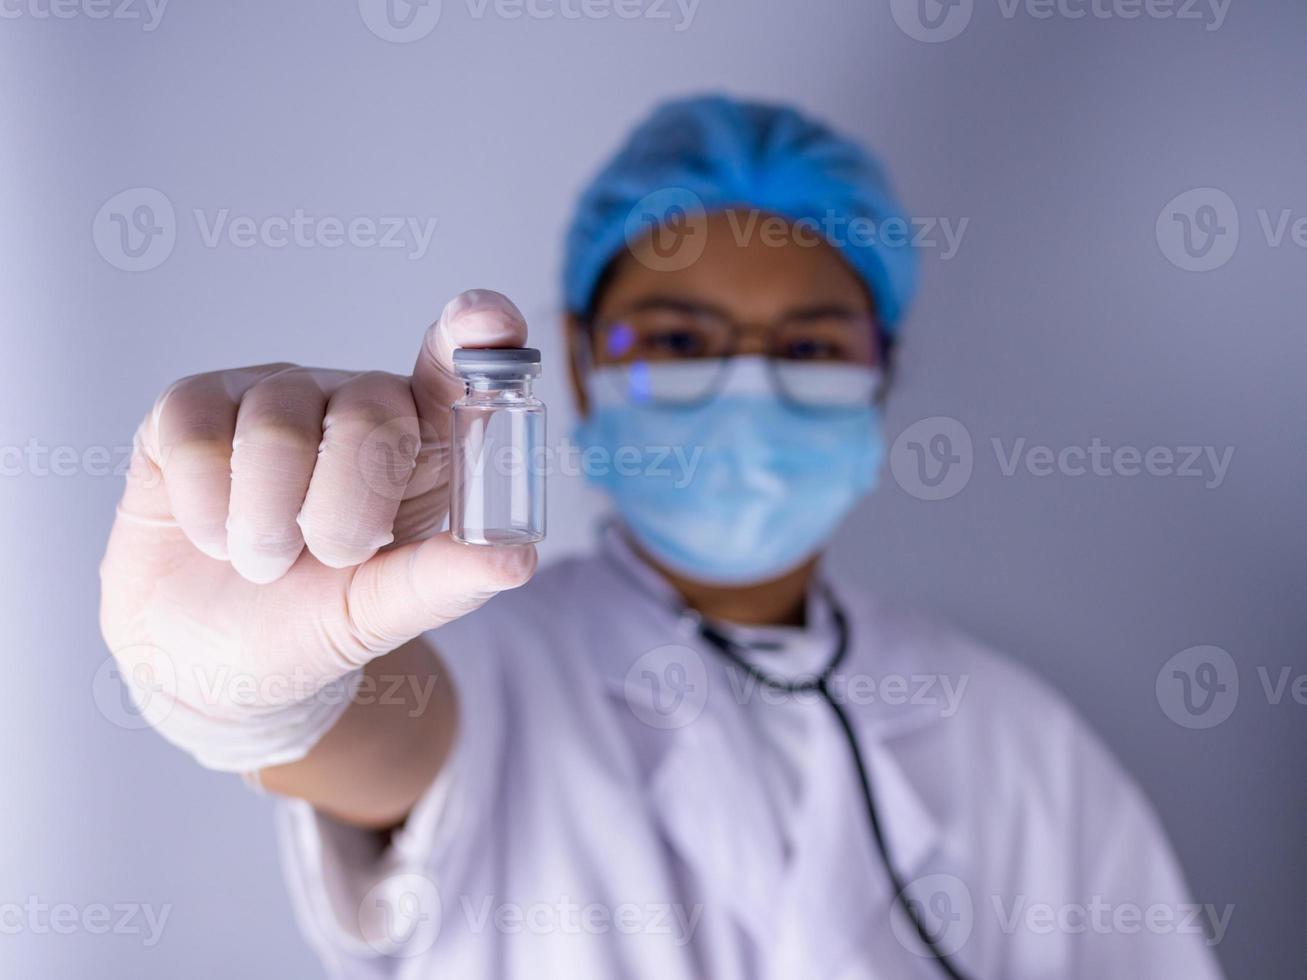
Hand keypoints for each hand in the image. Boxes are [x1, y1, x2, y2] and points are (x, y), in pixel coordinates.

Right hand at [98, 290, 536, 752]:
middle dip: (347, 511)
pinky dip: (207, 510)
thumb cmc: (313, 623)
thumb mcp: (385, 612)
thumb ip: (447, 580)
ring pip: (277, 426)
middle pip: (369, 413)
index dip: (473, 336)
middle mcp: (350, 402)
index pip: (454, 369)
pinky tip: (213, 537)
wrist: (212, 663)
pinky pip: (197, 433)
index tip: (489, 320)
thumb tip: (517, 560)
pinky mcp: (190, 407)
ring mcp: (272, 396)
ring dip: (268, 526)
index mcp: (420, 441)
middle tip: (333, 559)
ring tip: (267, 564)